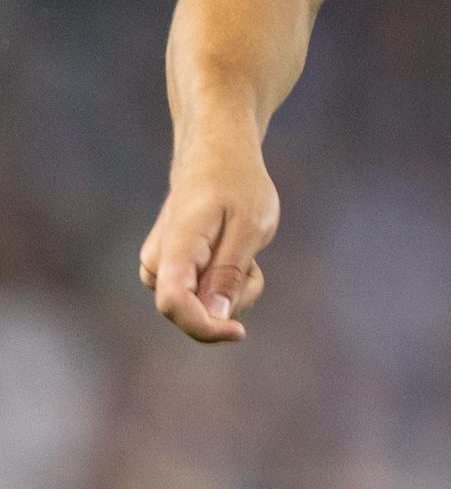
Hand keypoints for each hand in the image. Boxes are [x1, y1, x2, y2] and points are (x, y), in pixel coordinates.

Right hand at [139, 142, 279, 342]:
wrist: (216, 157)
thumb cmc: (238, 185)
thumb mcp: (250, 225)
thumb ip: (230, 272)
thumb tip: (215, 316)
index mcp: (176, 247)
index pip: (174, 303)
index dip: (205, 326)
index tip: (239, 332)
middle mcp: (158, 262)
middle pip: (192, 311)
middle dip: (233, 299)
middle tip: (253, 263)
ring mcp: (160, 267)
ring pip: (201, 305)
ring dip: (233, 289)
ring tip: (243, 249)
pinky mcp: (170, 271)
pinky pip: (201, 295)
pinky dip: (226, 282)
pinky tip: (231, 252)